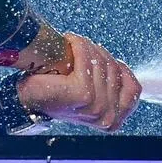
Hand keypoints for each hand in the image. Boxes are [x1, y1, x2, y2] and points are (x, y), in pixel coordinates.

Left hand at [16, 32, 140, 131]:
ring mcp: (96, 106)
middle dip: (98, 53)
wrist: (27, 98)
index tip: (101, 58)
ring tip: (72, 44)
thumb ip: (108, 86)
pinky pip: (87, 58)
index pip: (134, 87)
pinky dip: (79, 45)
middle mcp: (108, 117)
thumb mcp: (89, 93)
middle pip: (116, 70)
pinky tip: (68, 42)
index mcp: (113, 121)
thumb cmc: (57, 92)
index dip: (120, 68)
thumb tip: (121, 67)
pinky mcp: (82, 94)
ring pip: (101, 62)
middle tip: (79, 46)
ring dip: (86, 47)